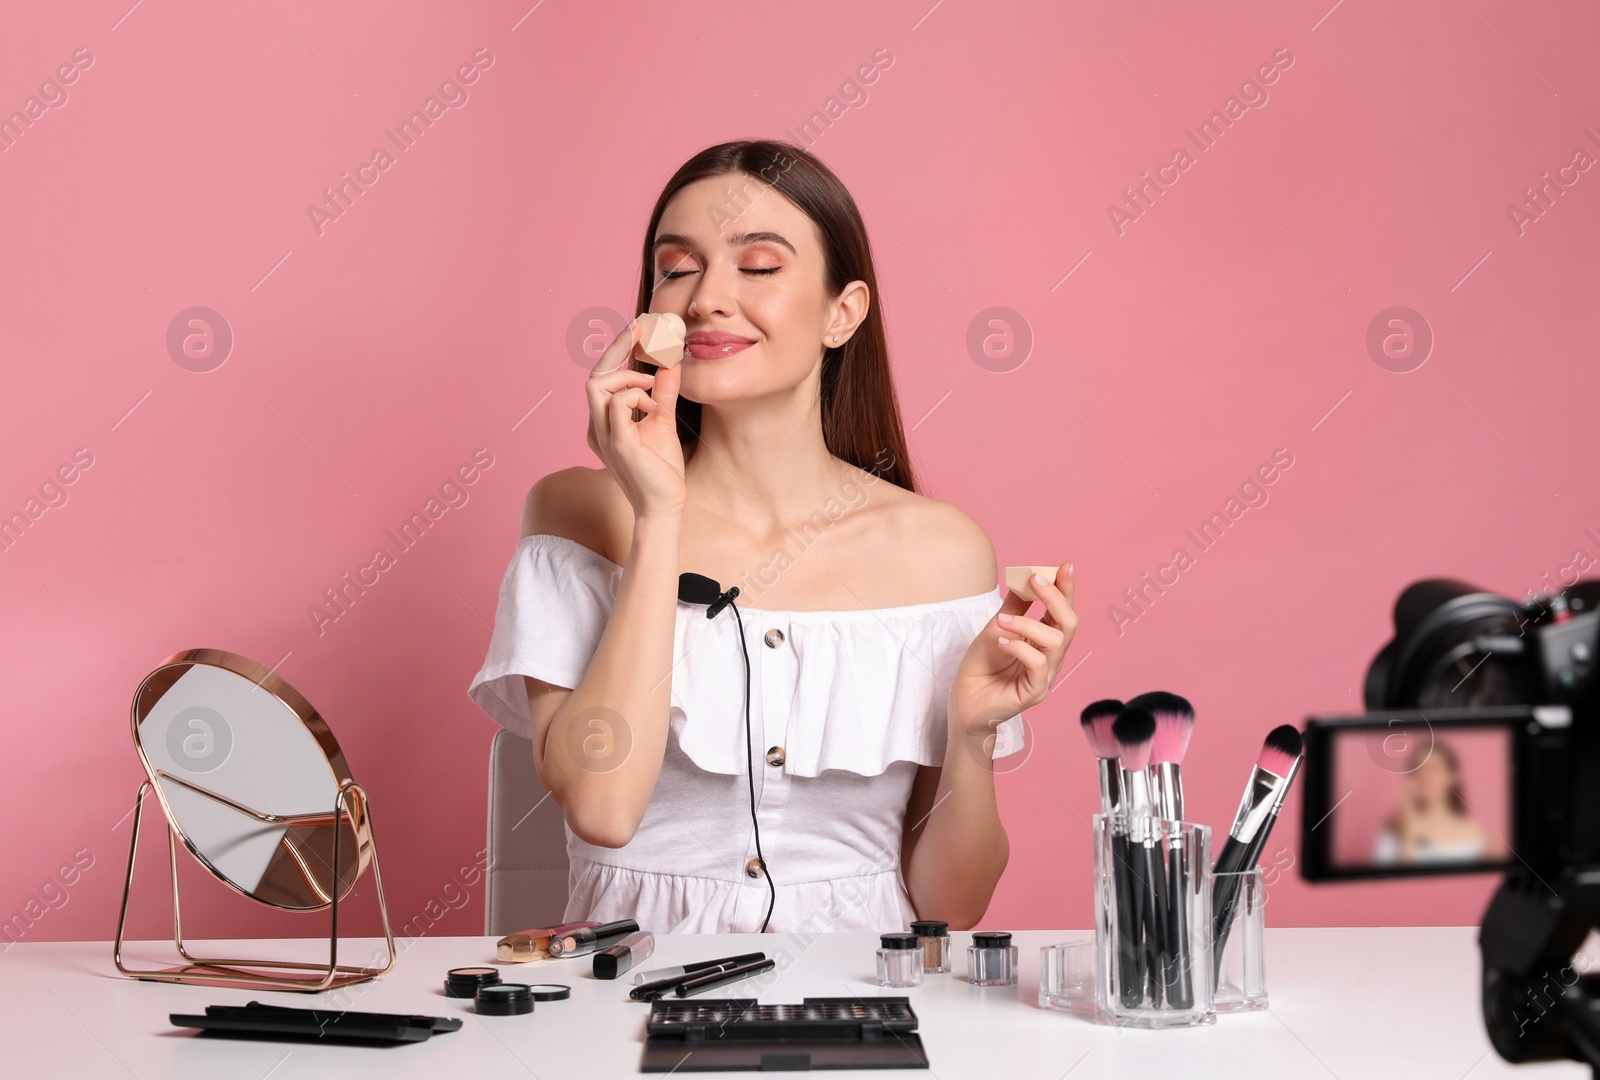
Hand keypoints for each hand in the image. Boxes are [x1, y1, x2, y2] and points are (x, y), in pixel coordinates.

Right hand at [584, 316, 686, 518]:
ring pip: (597, 385)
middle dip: (616, 347)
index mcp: (604, 422)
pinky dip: (634, 395)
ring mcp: (604, 436)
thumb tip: (669, 363)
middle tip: (641, 328)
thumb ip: (662, 393)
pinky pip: (617, 405)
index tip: (637, 327)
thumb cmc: (661, 469)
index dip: (616, 350)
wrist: (665, 505)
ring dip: (626, 375)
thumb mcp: (662, 422)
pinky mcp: (618, 444)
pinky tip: (652, 406)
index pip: (601, 377)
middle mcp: (597, 427)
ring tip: (651, 384)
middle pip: (593, 375)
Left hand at [949, 564, 1077, 740]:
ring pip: (1056, 641)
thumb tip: (1025, 577)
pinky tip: (1001, 643)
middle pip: (1069, 623)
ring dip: (1028, 624)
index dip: (1066, 589)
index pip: (1063, 611)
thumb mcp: (997, 628)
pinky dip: (1020, 647)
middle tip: (1035, 579)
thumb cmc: (981, 666)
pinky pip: (1038, 664)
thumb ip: (1014, 607)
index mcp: (1044, 640)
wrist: (963, 701)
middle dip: (1055, 597)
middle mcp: (1051, 657)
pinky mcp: (1035, 691)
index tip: (1063, 566)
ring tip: (1002, 621)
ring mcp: (1045, 675)